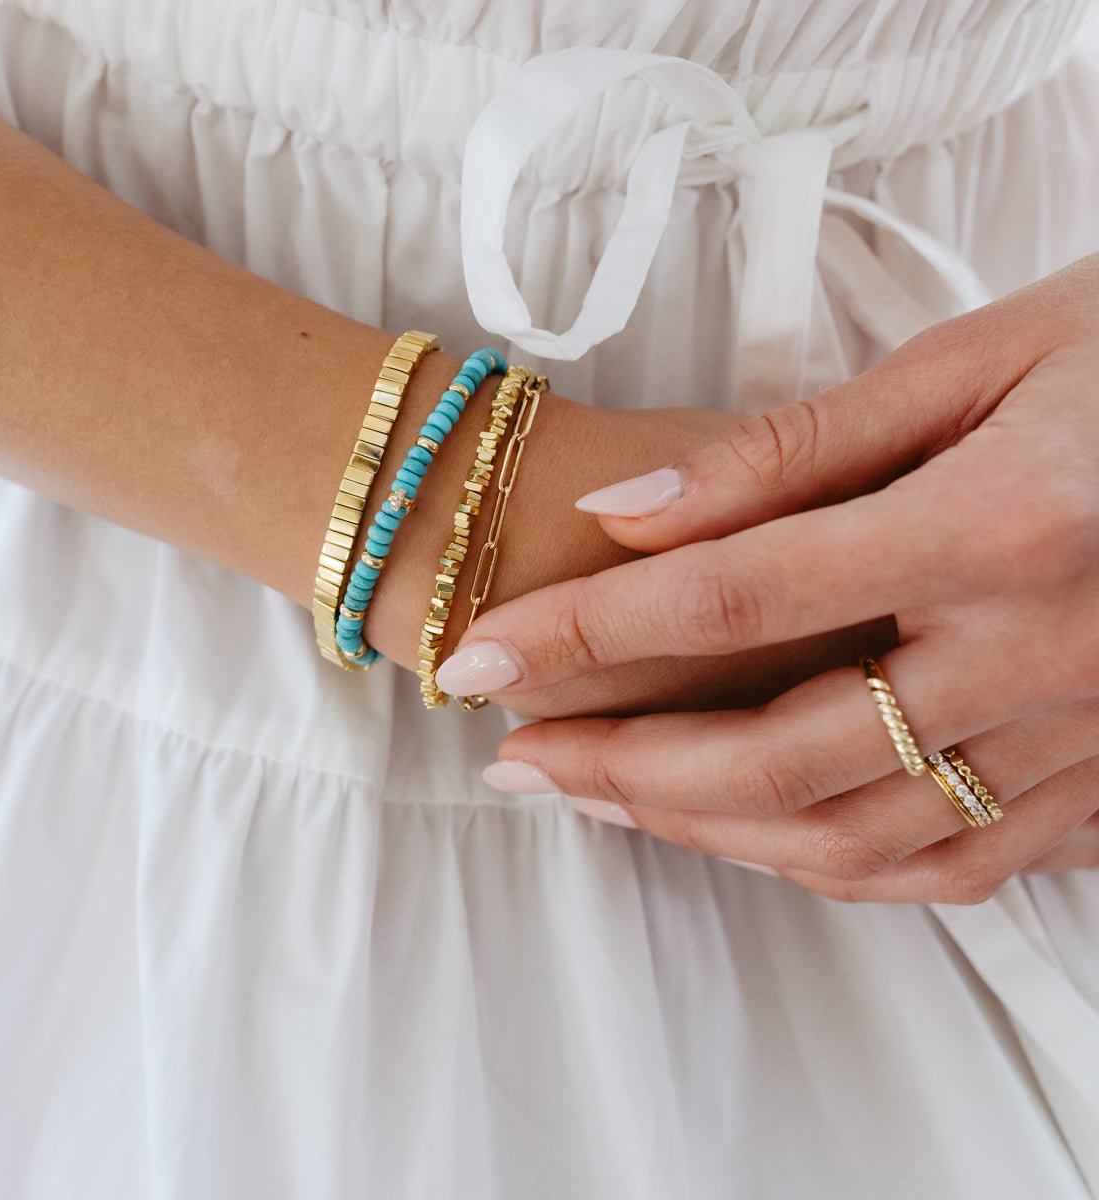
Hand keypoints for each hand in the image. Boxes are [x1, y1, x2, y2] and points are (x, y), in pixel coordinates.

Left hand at [436, 254, 1098, 902]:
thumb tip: (631, 518)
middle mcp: (1040, 655)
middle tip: (515, 761)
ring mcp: (1084, 741)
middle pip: (778, 757)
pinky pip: (949, 865)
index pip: (733, 595)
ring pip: (852, 837)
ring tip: (599, 801)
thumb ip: (792, 451)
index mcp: (997, 525)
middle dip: (621, 769)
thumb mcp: (974, 360)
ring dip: (702, 832)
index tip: (477, 657)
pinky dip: (826, 865)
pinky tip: (747, 837)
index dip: (584, 635)